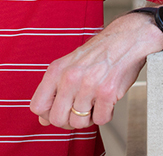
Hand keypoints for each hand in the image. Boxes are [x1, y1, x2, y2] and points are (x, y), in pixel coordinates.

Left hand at [28, 12, 162, 129]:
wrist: (125, 41)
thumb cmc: (97, 53)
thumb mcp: (68, 66)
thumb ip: (53, 90)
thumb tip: (42, 119)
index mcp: (56, 70)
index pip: (37, 106)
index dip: (47, 114)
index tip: (57, 111)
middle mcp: (69, 78)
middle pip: (56, 119)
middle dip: (67, 121)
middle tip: (77, 112)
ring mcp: (88, 86)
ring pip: (79, 123)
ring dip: (88, 118)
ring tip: (93, 104)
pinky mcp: (107, 93)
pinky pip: (100, 120)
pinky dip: (104, 115)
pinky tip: (105, 102)